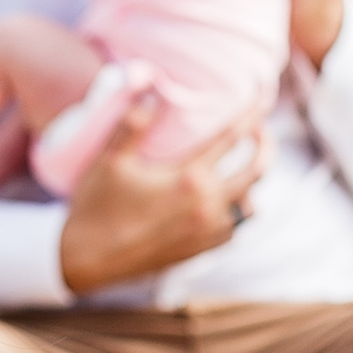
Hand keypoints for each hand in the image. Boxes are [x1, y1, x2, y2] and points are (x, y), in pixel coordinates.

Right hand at [57, 97, 268, 295]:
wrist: (87, 261)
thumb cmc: (96, 208)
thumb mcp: (109, 161)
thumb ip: (132, 125)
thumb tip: (151, 91)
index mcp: (188, 179)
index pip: (231, 137)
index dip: (251, 114)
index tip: (262, 97)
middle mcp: (207, 206)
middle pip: (255, 171)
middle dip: (265, 146)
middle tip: (261, 131)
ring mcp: (206, 232)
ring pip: (249, 206)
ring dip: (251, 185)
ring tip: (244, 170)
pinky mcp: (199, 250)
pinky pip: (233, 230)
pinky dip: (235, 214)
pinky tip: (225, 206)